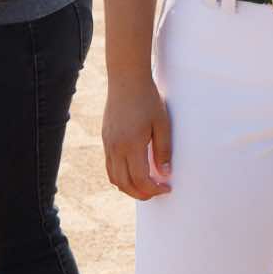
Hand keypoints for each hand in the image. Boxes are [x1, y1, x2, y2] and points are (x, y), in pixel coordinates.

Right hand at [102, 78, 172, 199]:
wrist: (126, 80)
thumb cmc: (147, 99)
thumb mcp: (162, 124)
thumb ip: (163, 150)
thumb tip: (165, 174)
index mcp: (131, 145)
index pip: (140, 179)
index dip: (154, 189)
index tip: (167, 188)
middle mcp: (115, 148)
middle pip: (125, 184)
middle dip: (142, 194)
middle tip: (157, 191)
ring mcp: (108, 144)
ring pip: (114, 178)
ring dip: (129, 188)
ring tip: (146, 186)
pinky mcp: (105, 139)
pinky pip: (110, 166)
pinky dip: (120, 176)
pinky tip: (134, 172)